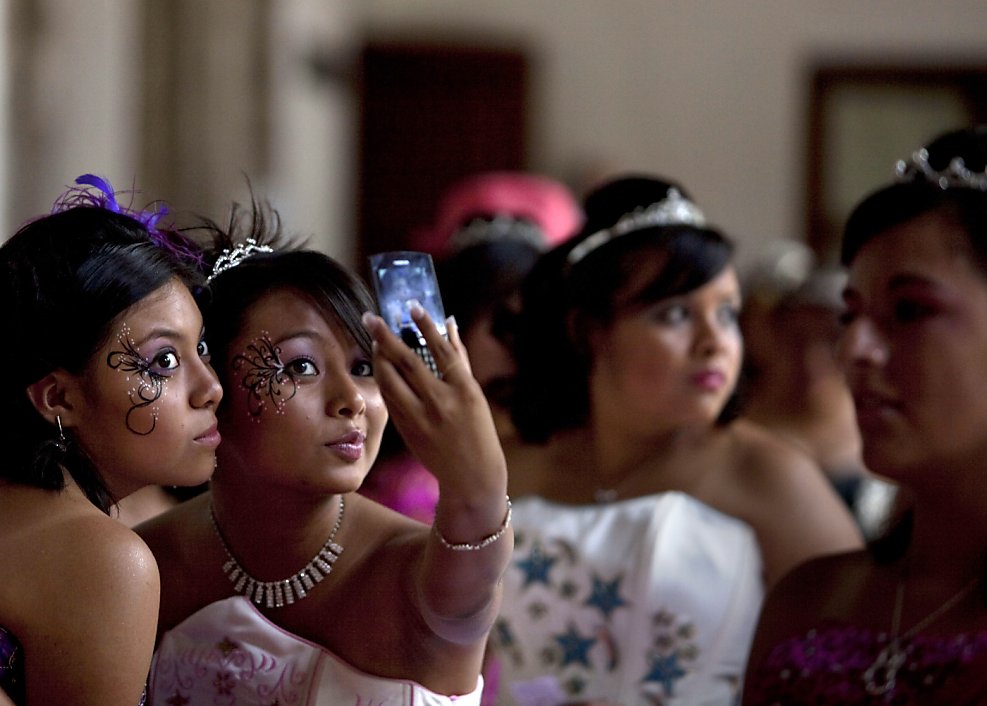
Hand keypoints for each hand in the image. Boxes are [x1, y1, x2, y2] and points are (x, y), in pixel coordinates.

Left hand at [362, 305, 505, 497]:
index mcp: (464, 391)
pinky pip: (390, 397)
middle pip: (407, 363)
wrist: (471, 475)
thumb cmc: (478, 430)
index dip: (425, 326)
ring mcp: (420, 418)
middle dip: (386, 337)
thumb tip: (449, 322)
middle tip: (370, 317)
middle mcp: (441, 403)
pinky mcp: (406, 430)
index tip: (411, 306)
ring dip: (378, 357)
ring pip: (391, 381)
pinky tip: (380, 365)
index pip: (441, 350)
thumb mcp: (475, 394)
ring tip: (373, 338)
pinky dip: (383, 378)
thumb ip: (460, 358)